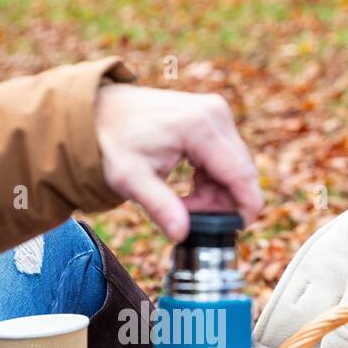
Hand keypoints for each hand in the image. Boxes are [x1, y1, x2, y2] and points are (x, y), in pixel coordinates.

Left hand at [94, 83, 262, 241]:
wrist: (104, 112)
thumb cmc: (115, 142)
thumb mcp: (130, 179)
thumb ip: (158, 207)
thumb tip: (181, 235)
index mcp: (200, 127)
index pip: (240, 175)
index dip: (243, 208)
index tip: (232, 231)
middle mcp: (216, 114)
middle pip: (242, 173)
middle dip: (223, 203)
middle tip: (188, 216)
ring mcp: (217, 113)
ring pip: (236, 168)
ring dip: (217, 192)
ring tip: (183, 203)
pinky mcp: (214, 117)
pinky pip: (228, 158)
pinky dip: (214, 179)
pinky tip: (191, 187)